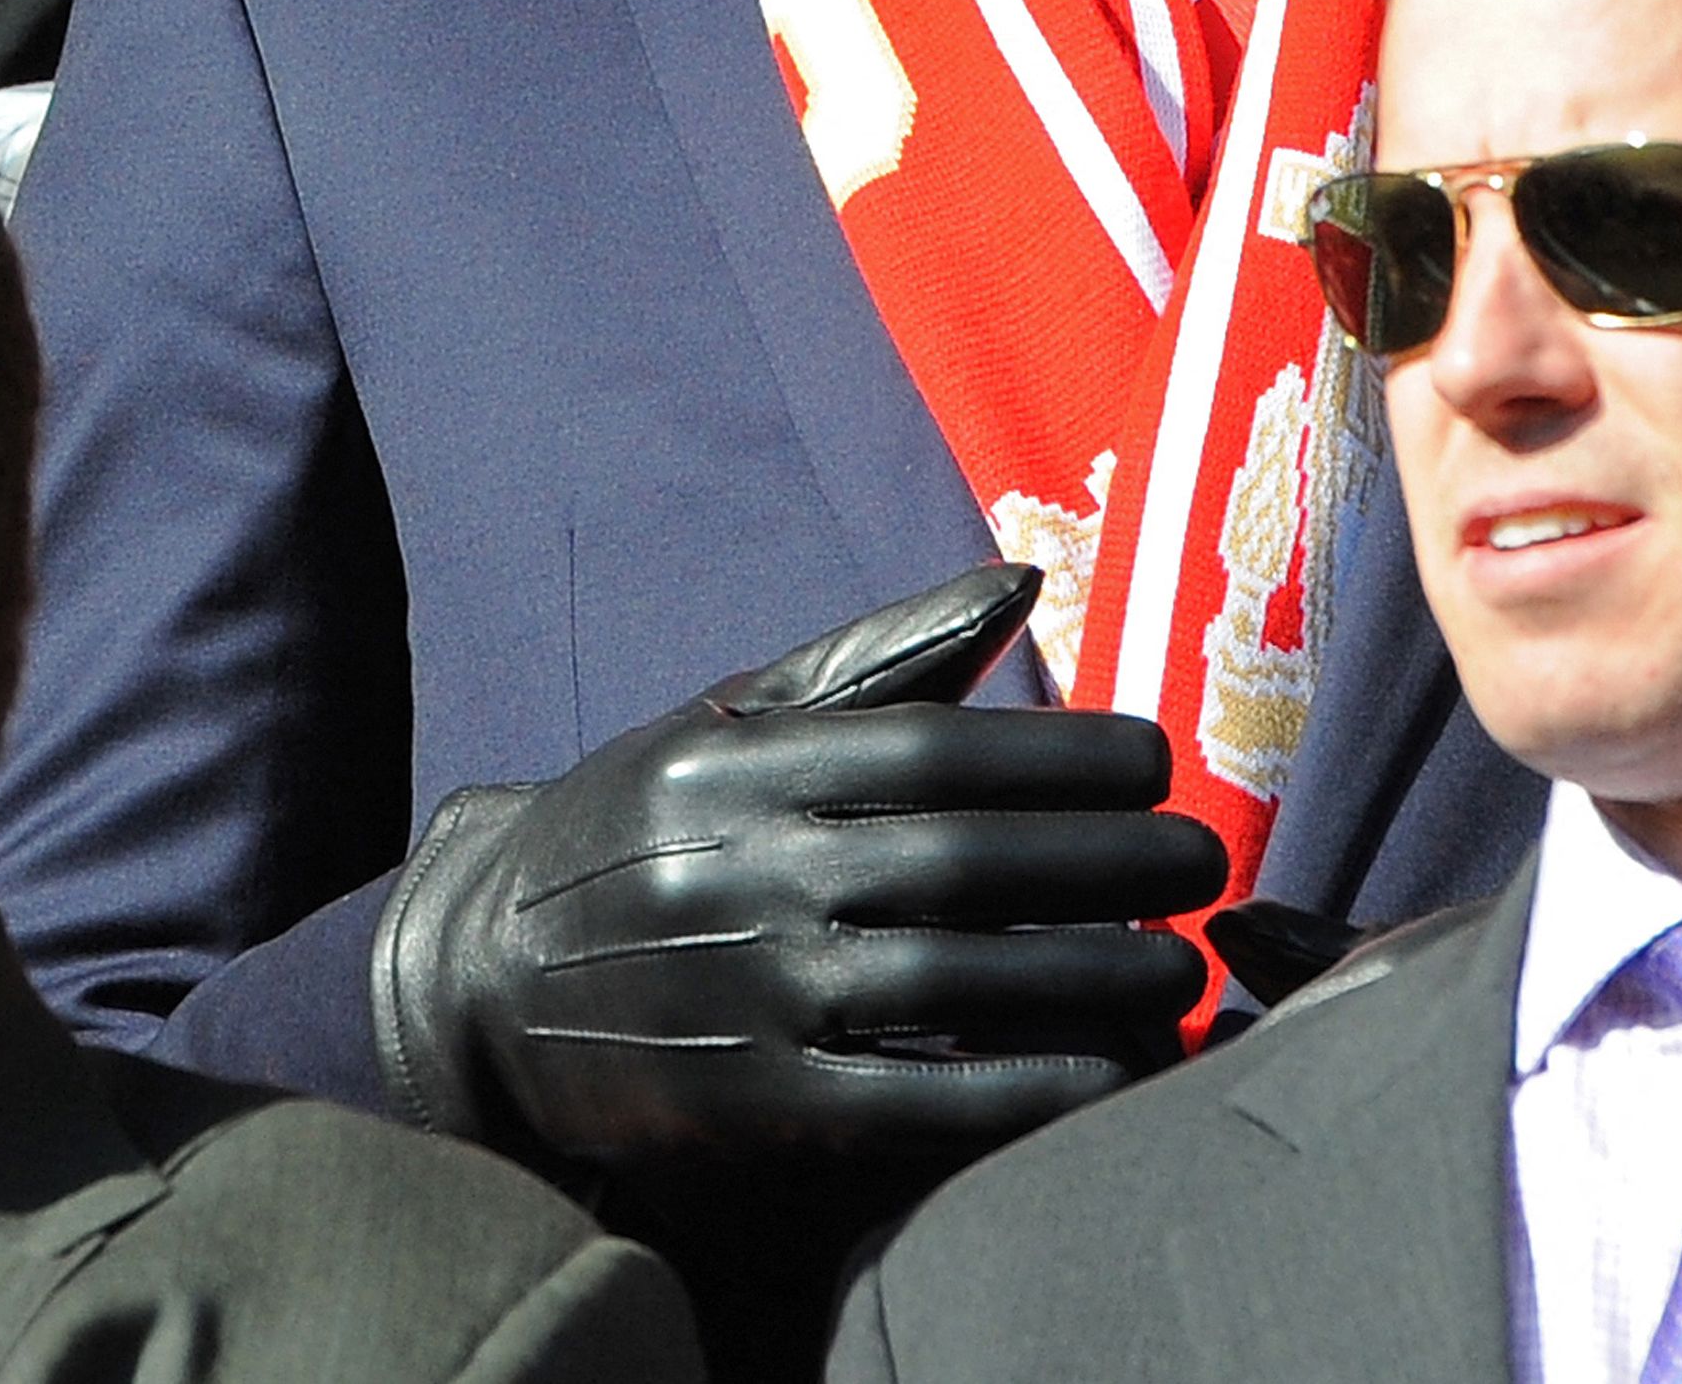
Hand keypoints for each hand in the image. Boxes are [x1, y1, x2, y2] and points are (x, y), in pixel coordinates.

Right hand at [370, 564, 1225, 1166]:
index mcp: (747, 767)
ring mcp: (747, 992)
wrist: (479, 979)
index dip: (1061, 756)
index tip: (1158, 762)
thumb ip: (879, 657)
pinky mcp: (751, 1102)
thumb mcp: (730, 722)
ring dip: (1089, 976)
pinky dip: (1016, 1091)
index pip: (935, 750)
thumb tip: (1020, 579)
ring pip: (952, 976)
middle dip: (1105, 863)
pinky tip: (1104, 1077)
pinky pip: (909, 1099)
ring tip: (1183, 970)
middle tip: (1202, 866)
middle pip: (963, 860)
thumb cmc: (640, 832)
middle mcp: (746, 871)